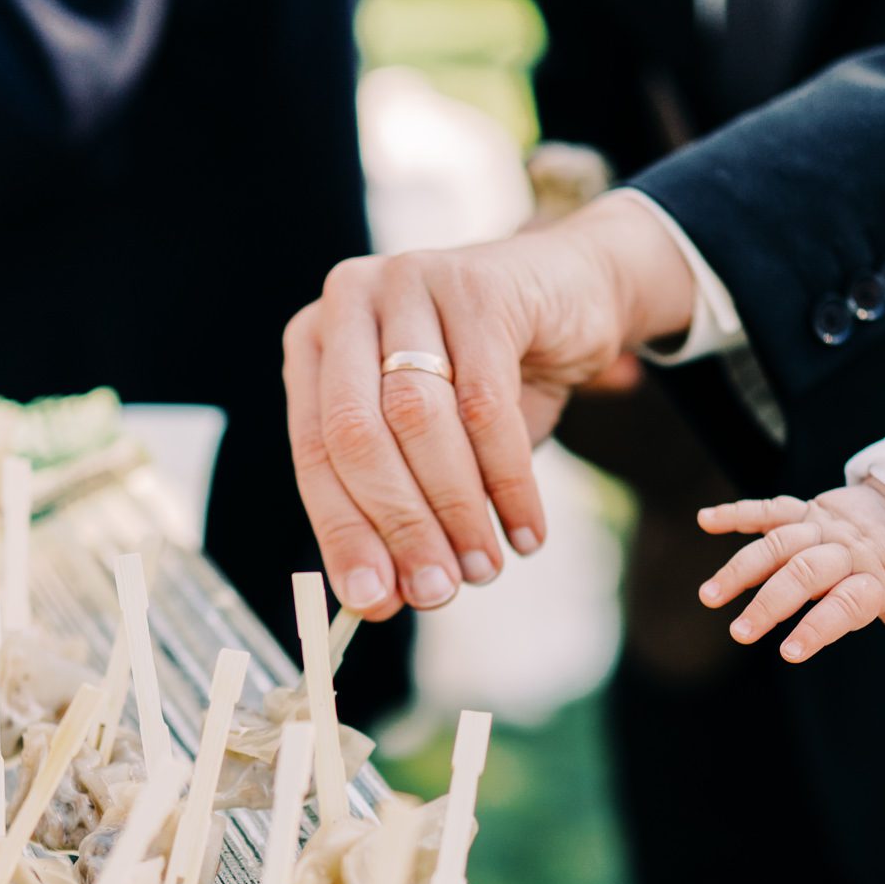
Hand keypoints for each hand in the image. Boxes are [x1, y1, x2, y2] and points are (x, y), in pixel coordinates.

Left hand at [281, 193, 696, 620]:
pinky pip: (487, 404)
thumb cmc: (487, 379)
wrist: (570, 293)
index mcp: (315, 344)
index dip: (343, 534)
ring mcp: (411, 282)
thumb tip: (378, 599)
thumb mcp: (432, 445)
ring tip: (485, 567)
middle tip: (439, 592)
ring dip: (456, 510)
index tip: (374, 601)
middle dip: (400, 527)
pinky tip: (527, 530)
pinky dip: (509, 481)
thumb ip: (396, 511)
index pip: (314, 452)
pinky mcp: (478, 285)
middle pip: (359, 436)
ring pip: (421, 421)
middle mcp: (348, 302)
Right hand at [694, 479, 884, 694]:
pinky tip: (705, 521)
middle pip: (804, 572)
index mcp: (876, 580)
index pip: (845, 605)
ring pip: (778, 543)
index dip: (818, 627)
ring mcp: (824, 528)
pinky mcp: (808, 510)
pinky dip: (738, 512)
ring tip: (710, 596)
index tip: (789, 653)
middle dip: (769, 603)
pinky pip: (770, 508)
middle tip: (739, 633)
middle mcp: (846, 551)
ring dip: (742, 568)